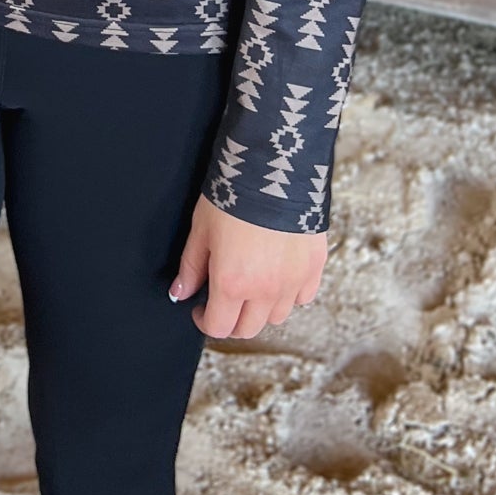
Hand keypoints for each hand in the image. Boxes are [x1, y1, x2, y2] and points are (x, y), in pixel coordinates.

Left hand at [169, 193, 325, 338]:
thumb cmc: (233, 193)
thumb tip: (180, 292)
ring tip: (252, 284)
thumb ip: (191, 266)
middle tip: (224, 299)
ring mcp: (293, 282)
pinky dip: (290, 293)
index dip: (204, 320)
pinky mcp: (314, 267)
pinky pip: (302, 297)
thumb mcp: (202, 228)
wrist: (274, 166)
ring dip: (261, 308)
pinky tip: (279, 274)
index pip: (219, 327)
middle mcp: (265, 291)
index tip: (200, 308)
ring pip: (276, 317)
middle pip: (248, 328)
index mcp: (232, 284)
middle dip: (231, 319)